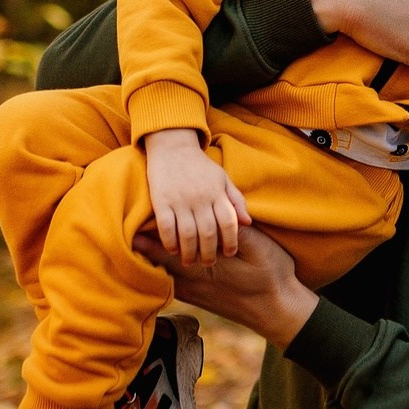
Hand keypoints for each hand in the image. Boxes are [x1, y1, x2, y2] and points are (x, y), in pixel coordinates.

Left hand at [137, 222, 317, 349]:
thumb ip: (233, 231)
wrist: (277, 311)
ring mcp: (193, 292)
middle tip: (124, 224)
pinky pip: (170, 280)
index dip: (151, 232)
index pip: (167, 247)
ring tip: (136, 238)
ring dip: (150, 256)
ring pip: (162, 272)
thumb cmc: (271, 276)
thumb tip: (213, 212)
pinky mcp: (196, 297)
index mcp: (204, 267)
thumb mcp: (259, 248)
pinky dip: (161, 268)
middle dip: (143, 243)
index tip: (134, 216)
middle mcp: (192, 282)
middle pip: (157, 261)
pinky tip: (157, 259)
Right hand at [141, 129, 247, 266]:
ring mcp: (180, 199)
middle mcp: (200, 198)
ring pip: (188, 233)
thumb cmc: (200, 166)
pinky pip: (166, 226)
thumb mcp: (223, 179)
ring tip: (190, 262)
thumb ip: (236, 200)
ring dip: (190, 252)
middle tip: (209, 263)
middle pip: (209, 232)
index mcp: (217, 192)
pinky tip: (173, 250)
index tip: (229, 253)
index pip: (229, 222)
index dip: (231, 241)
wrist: (172, 145)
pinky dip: (170, 241)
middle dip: (210, 252)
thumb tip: (248, 223)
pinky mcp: (161, 200)